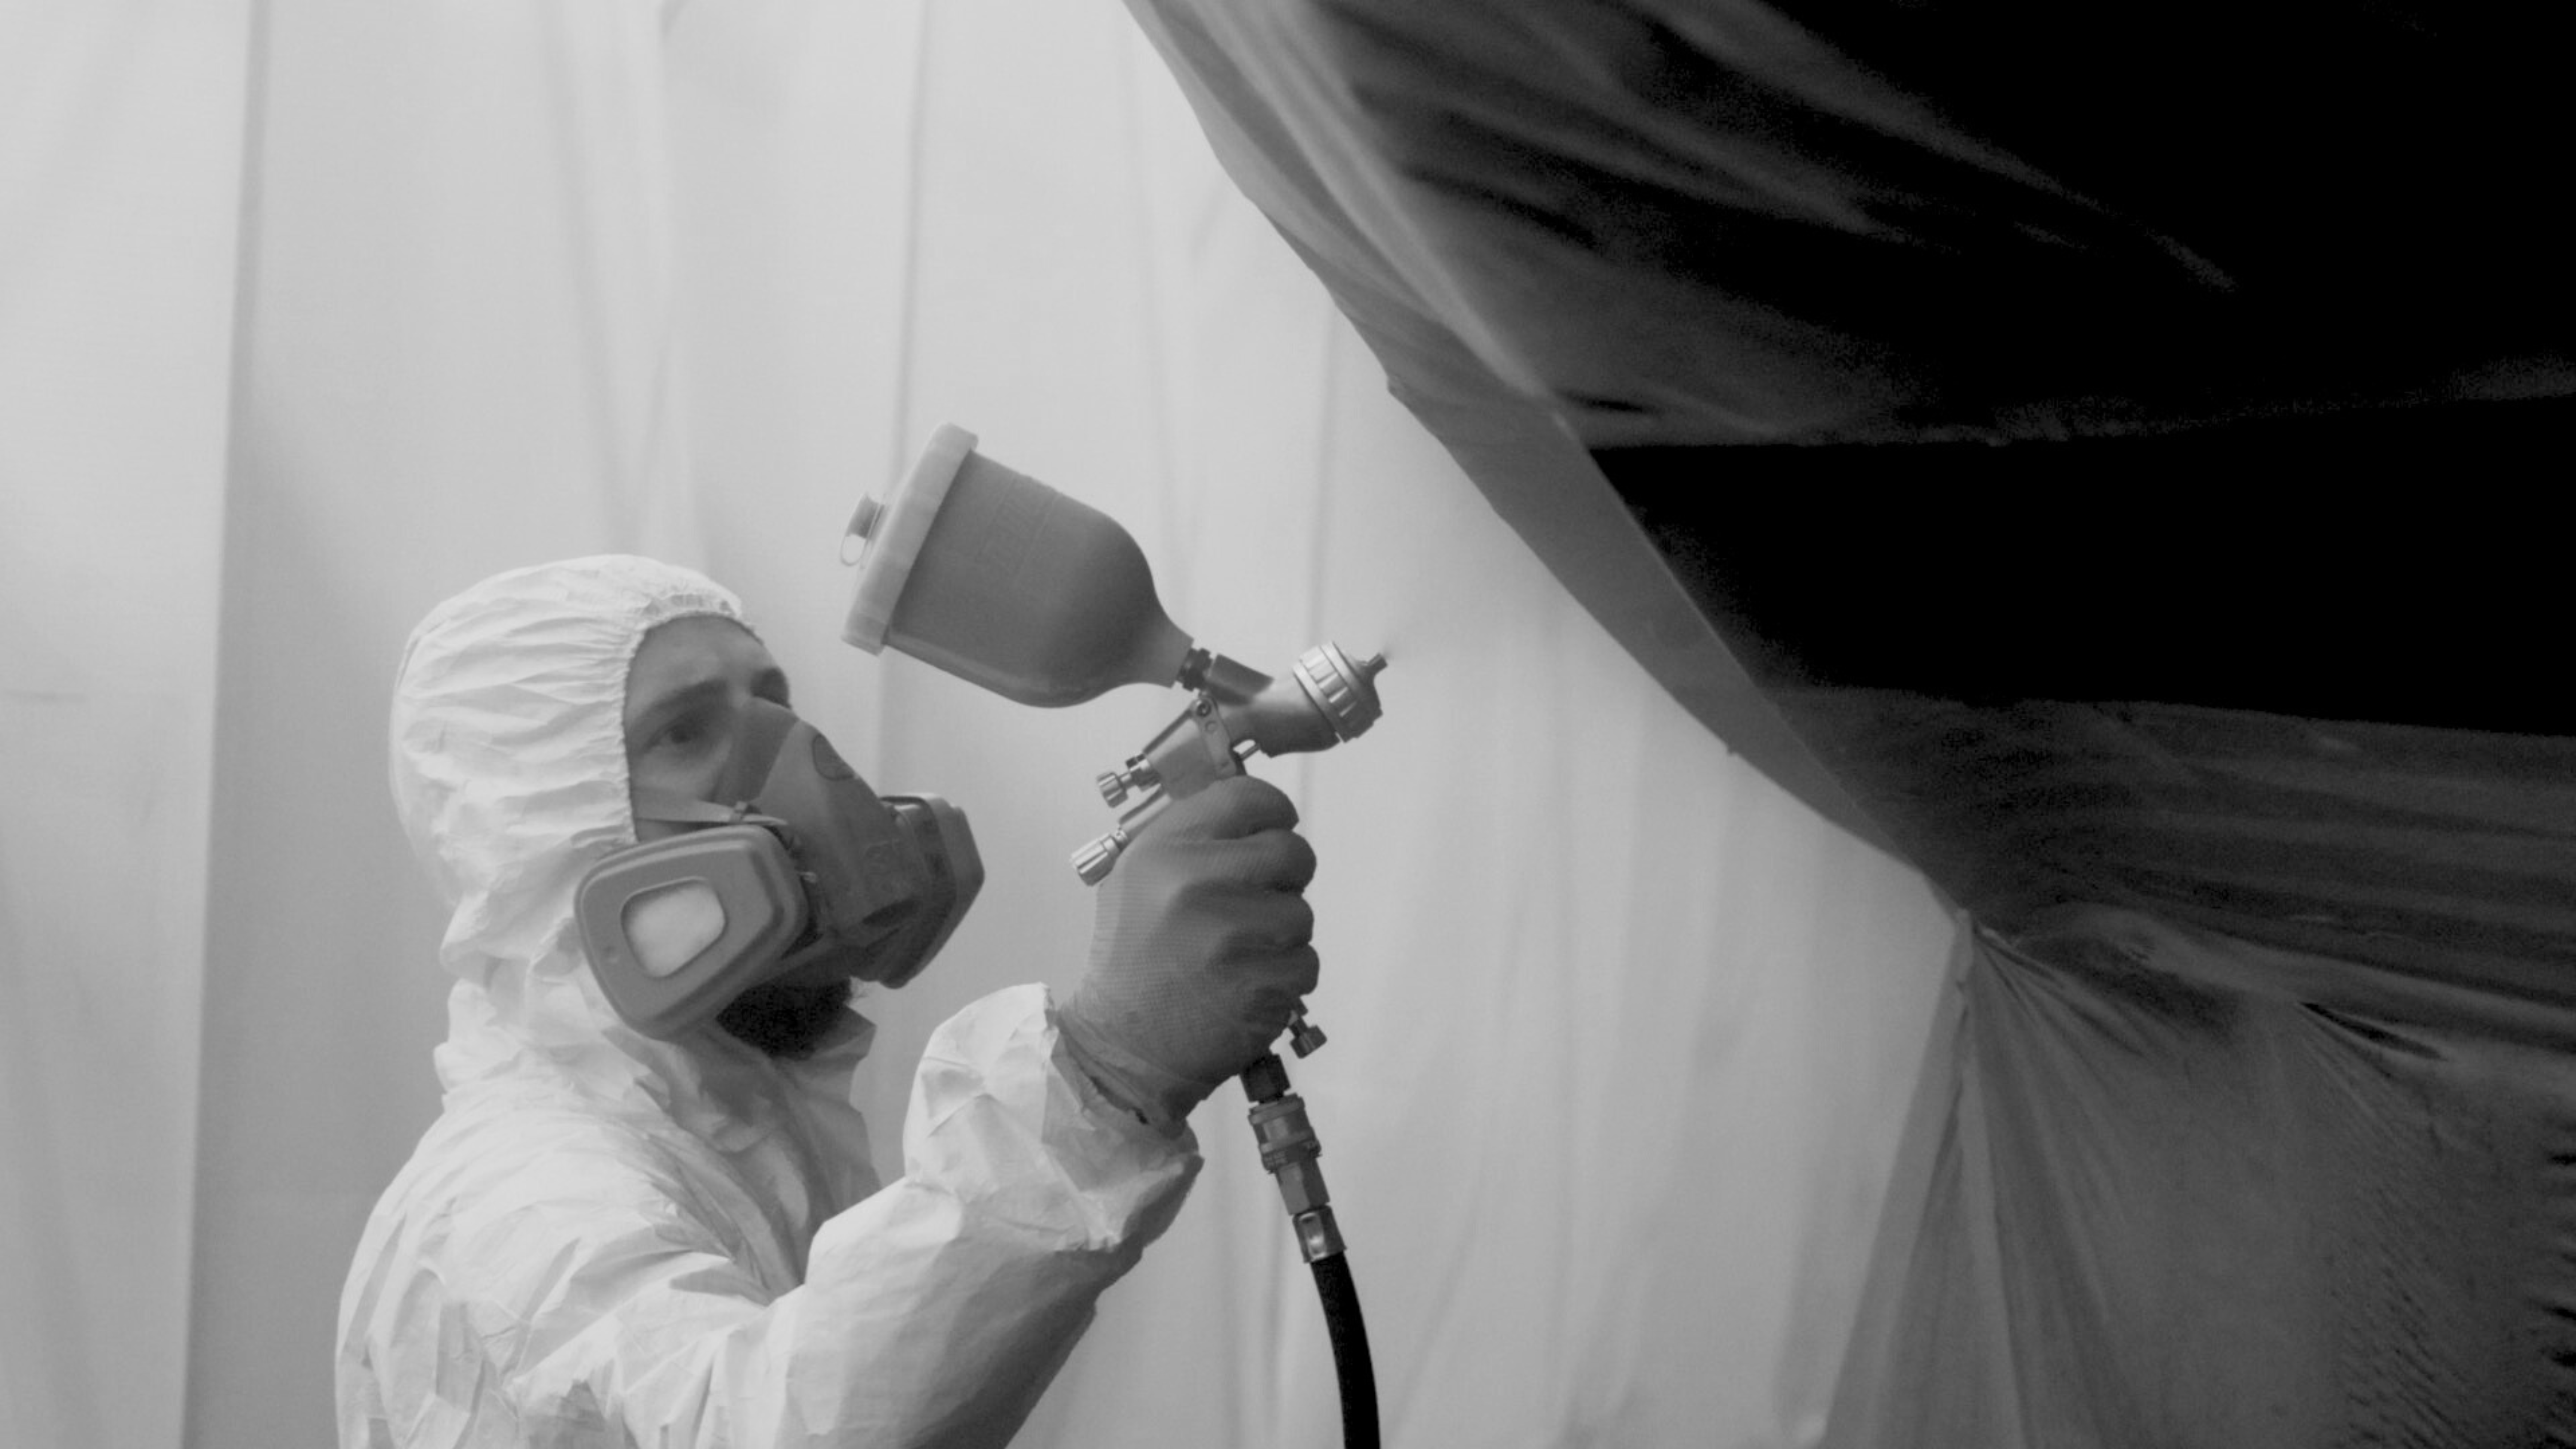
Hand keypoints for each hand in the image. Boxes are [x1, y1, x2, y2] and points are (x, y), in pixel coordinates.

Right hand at [1057, 776, 1319, 1125]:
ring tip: (1239, 954)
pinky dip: (1286, 975)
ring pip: (1303, 912)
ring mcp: (1235, 938)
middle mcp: (1198, 885)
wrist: (1123, 1047)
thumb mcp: (1137, 878)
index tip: (1270, 831)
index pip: (1248, 797)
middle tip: (1259, 900)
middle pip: (1292, 851)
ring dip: (1283, 933)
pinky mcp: (1265, 984)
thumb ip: (1192, 838)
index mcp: (1165, 851)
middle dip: (1286, 876)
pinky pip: (1306, 962)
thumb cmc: (1134, 958)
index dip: (1272, 812)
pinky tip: (1246, 986)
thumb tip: (1253, 810)